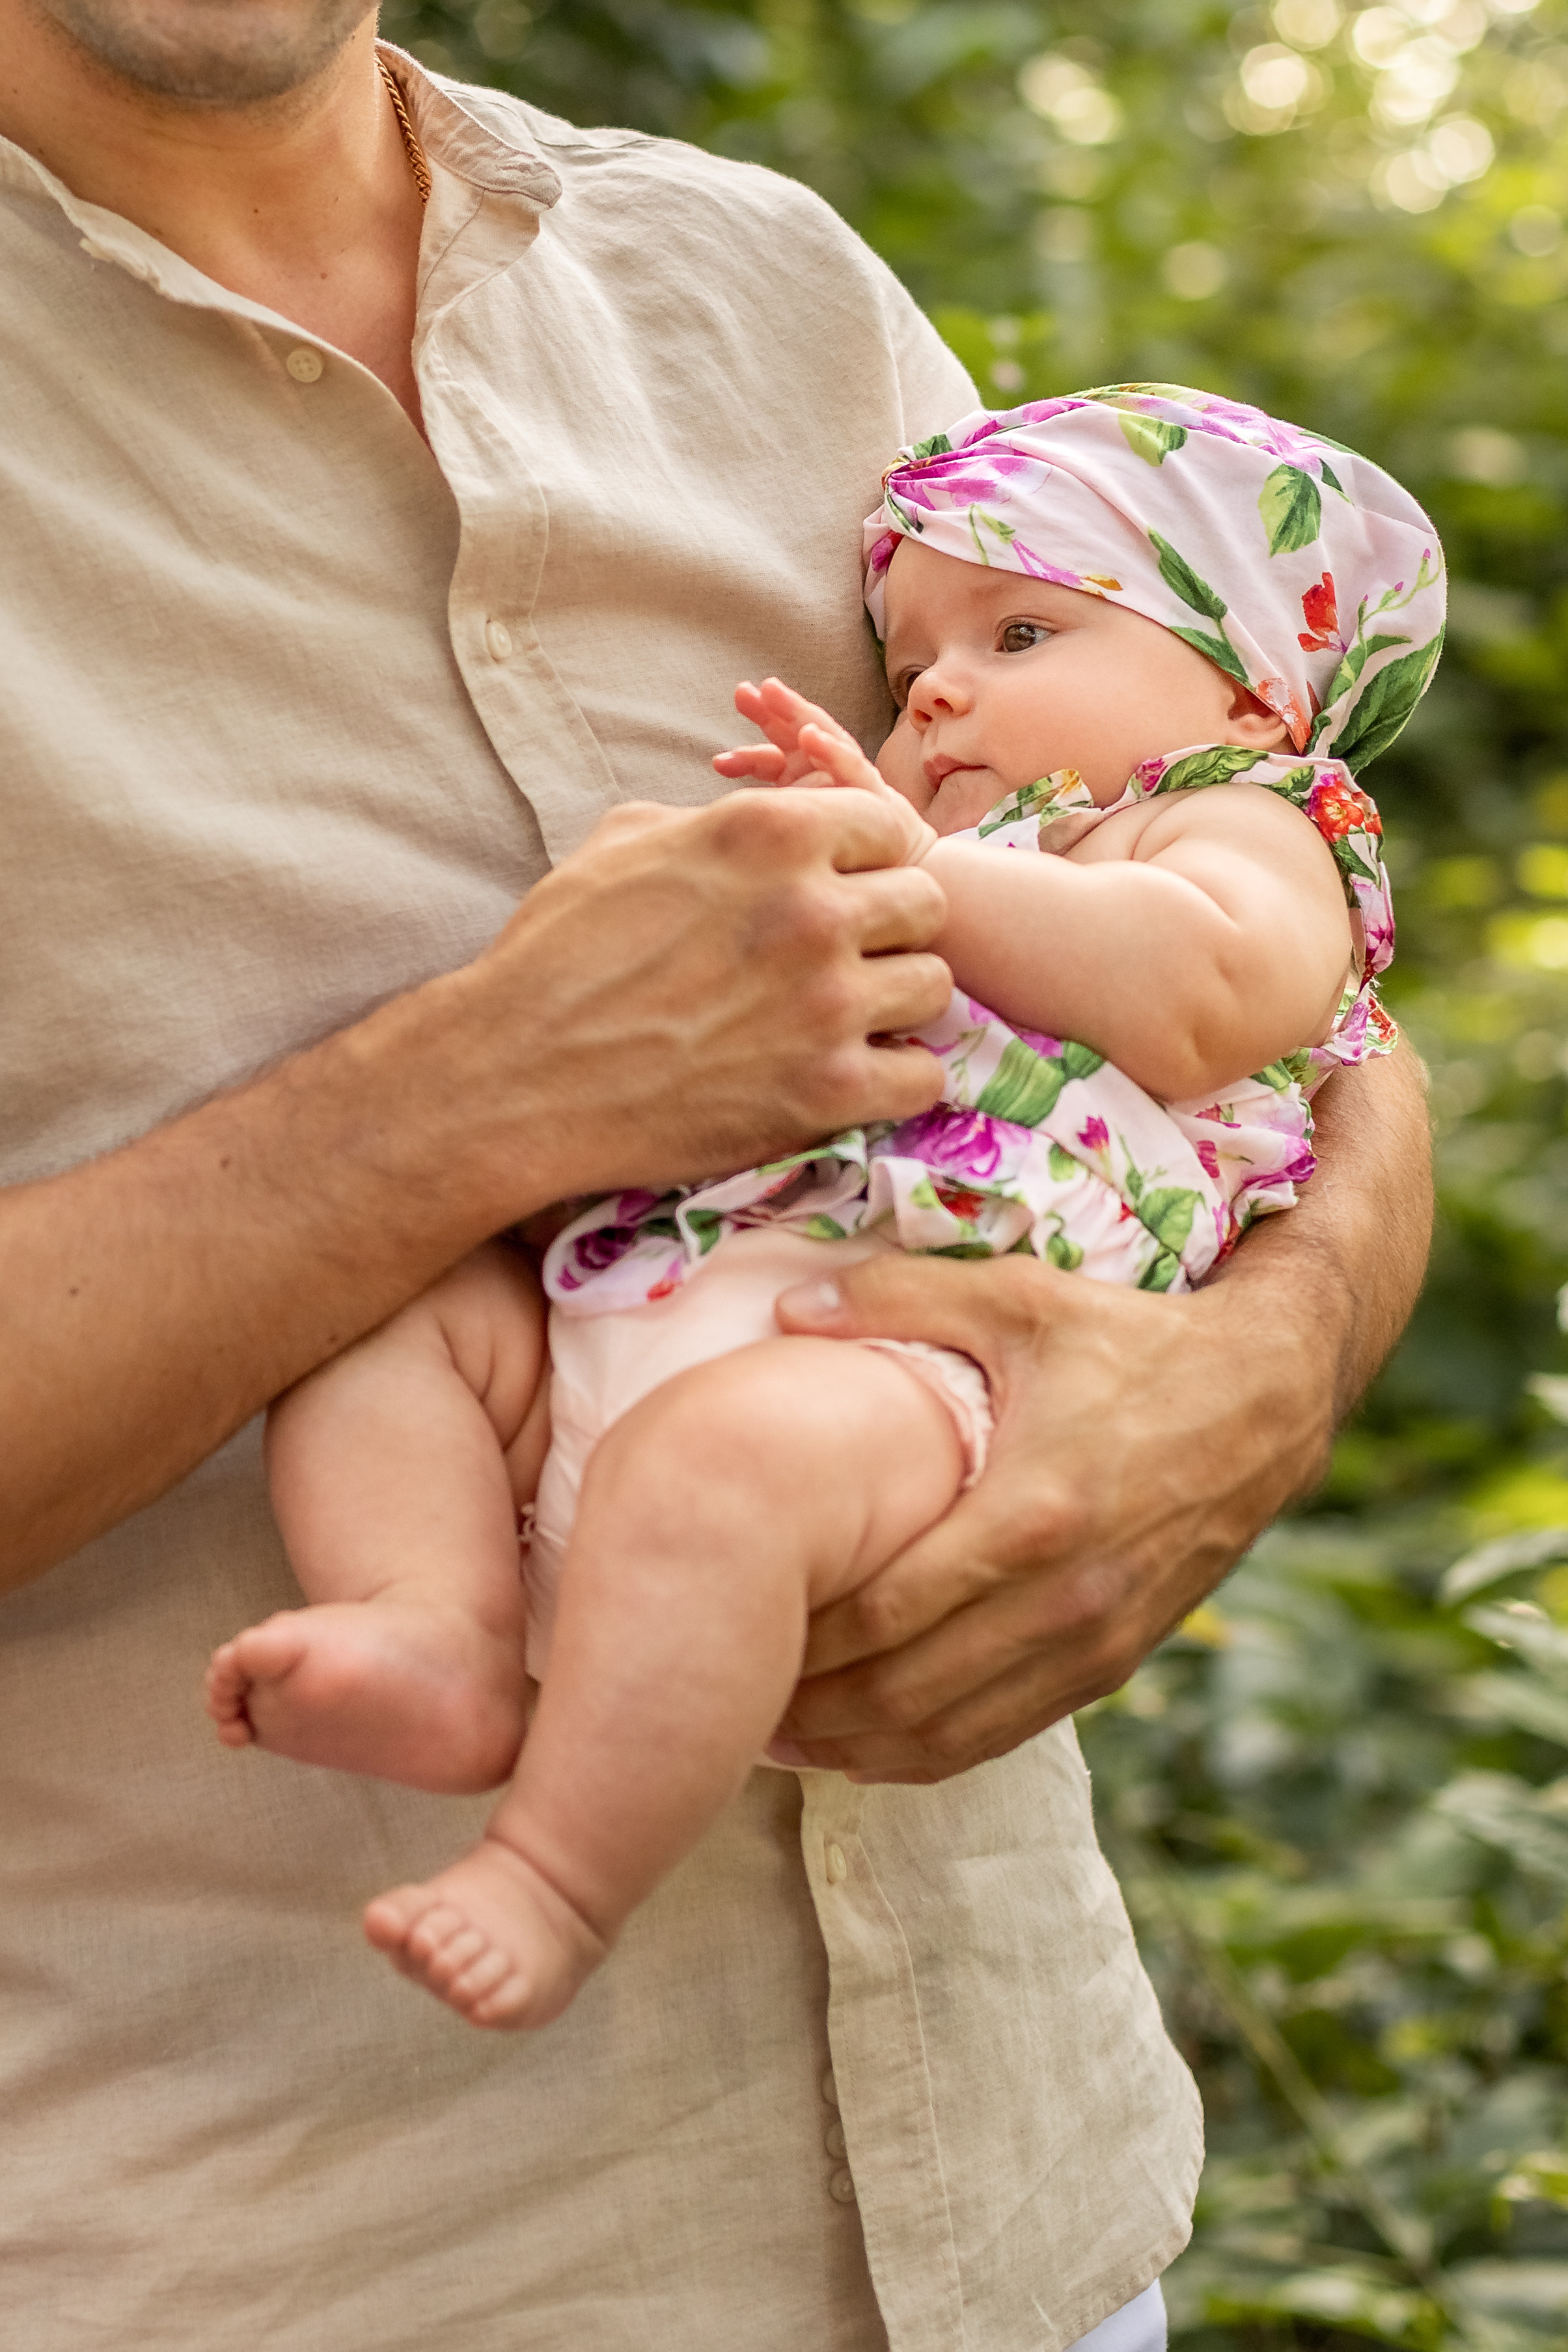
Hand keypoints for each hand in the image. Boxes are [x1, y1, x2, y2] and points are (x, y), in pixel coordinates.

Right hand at [0, 784, 952, 1586]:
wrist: (515, 1077)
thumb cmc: (555, 955)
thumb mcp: (625, 841)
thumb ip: (716, 819)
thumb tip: (766, 809)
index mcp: (770, 831)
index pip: (888, 826)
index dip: (870, 861)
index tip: (847, 891)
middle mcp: (813, 908)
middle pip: (927, 903)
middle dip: (894, 929)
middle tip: (854, 960)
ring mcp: (827, 1002)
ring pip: (935, 988)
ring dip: (899, 1005)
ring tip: (852, 1022)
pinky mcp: (828, 1090)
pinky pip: (924, 1076)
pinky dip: (897, 1080)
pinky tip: (853, 1078)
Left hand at [714, 678, 936, 865]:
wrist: (899, 870)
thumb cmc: (844, 852)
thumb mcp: (798, 833)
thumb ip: (764, 816)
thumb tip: (708, 823)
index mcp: (803, 780)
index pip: (771, 759)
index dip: (745, 757)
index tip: (718, 763)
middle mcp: (826, 772)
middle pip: (794, 733)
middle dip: (769, 711)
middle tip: (743, 693)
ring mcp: (852, 779)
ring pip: (824, 740)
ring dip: (798, 716)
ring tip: (775, 696)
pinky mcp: (878, 794)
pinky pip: (854, 770)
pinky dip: (832, 752)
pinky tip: (812, 739)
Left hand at [763, 1250, 1338, 1781]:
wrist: (1270, 1394)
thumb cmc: (1135, 1340)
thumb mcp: (1020, 1298)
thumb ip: (899, 1299)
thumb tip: (786, 1310)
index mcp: (1031, 1514)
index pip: (884, 1612)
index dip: (801, 1638)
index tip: (734, 1630)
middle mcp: (1066, 1600)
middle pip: (905, 1693)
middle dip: (812, 1709)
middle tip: (735, 1695)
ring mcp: (1096, 1643)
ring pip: (952, 1735)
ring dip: (858, 1749)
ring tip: (780, 1736)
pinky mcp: (1117, 1664)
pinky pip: (1003, 1736)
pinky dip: (927, 1753)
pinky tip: (867, 1745)